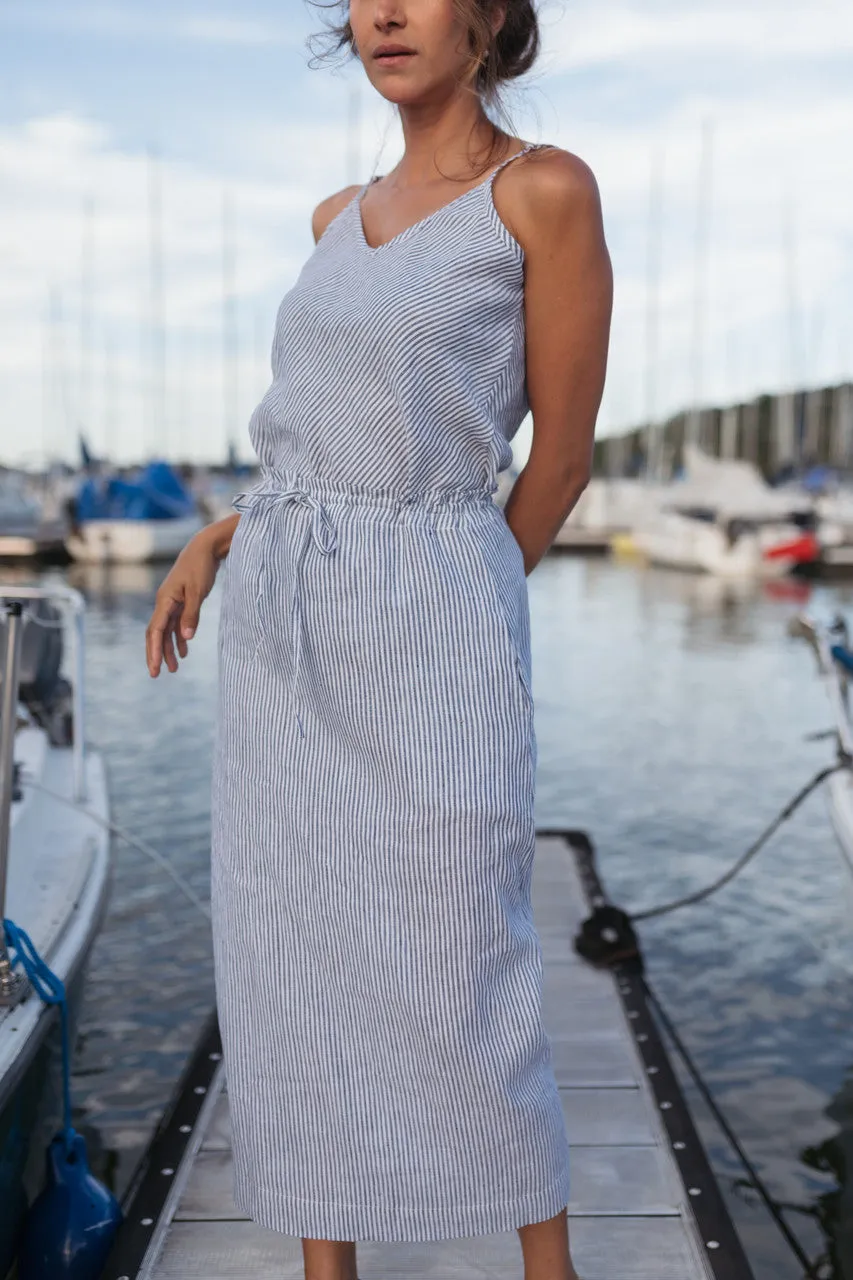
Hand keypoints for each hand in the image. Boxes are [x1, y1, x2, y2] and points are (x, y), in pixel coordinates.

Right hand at [145, 529, 220, 675]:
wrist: (205, 547)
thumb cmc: (201, 567)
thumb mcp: (199, 591)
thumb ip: (192, 615)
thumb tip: (186, 637)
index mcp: (165, 600)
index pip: (156, 630)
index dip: (155, 651)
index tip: (155, 668)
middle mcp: (165, 602)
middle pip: (156, 633)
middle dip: (156, 654)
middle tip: (157, 674)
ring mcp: (172, 601)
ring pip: (167, 630)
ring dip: (169, 649)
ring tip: (174, 668)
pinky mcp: (181, 600)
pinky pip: (176, 623)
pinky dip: (179, 637)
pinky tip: (184, 650)